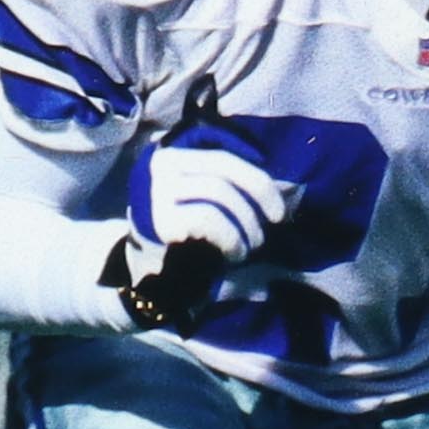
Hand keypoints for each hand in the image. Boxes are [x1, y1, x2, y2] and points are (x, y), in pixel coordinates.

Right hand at [116, 143, 290, 332]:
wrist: (151, 275)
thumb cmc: (188, 236)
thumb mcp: (204, 200)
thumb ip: (228, 184)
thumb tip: (278, 185)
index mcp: (172, 155)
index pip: (221, 154)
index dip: (255, 176)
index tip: (277, 204)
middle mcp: (160, 165)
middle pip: (222, 168)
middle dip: (258, 194)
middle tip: (275, 222)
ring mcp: (157, 190)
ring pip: (219, 192)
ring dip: (247, 222)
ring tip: (253, 245)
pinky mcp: (160, 219)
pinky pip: (210, 219)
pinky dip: (233, 238)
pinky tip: (235, 254)